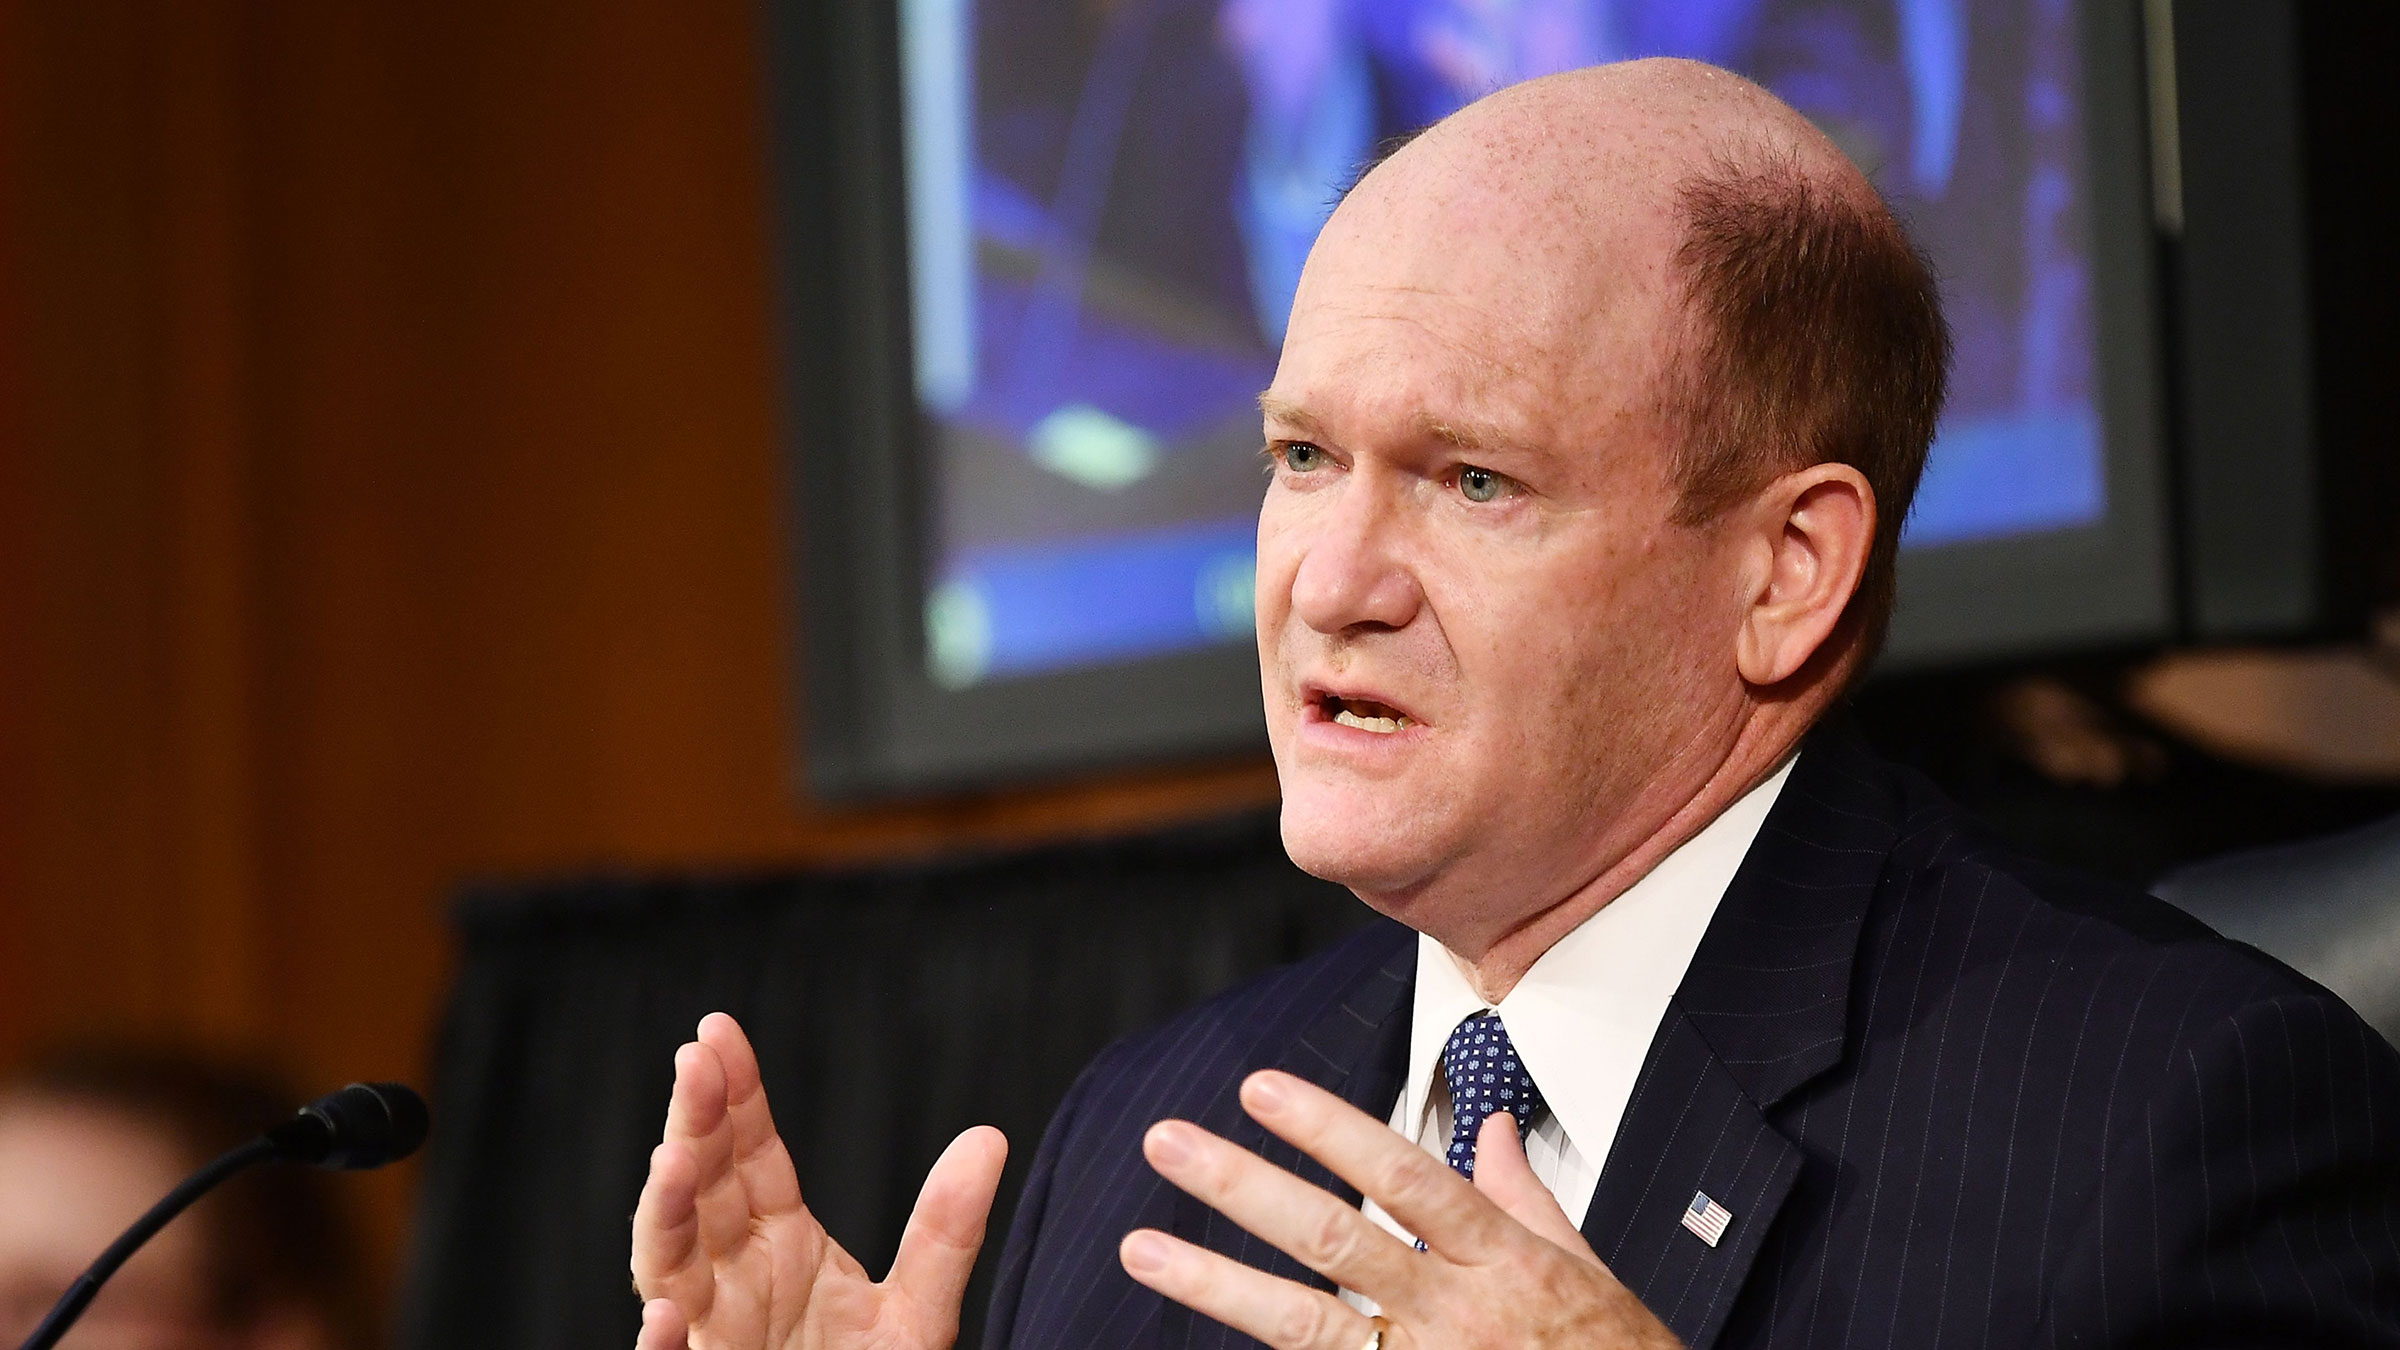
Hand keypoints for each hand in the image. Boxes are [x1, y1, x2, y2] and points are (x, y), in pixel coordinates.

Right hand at [630, 1013, 1008, 1349]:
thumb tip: (990, 1138)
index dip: (735, 1095)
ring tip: (672, 1161)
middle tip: (696, 1062)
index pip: (749, 1157)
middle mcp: (731, 1283)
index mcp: (777, 1247)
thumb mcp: (917, 1316)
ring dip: (662, 1216)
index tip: (718, 1031)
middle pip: (702, 1192)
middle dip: (695, 1126)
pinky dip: (662, 1349)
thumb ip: (945, 1234)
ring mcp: (711, 1337)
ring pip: (667, 1271)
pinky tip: (664, 1318)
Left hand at [1117, 1070, 1680, 1349]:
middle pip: (1334, 1240)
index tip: (1261, 1087)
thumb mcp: (1586, 1269)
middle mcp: (1456, 1314)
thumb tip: (1493, 1128)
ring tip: (1141, 1246)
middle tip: (1168, 1141)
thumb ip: (1527, 1198)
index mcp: (1504, 1261)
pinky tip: (1199, 1342)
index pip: (1406, 1177)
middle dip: (1244, 1187)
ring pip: (1305, 1323)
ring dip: (1215, 1283)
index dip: (1331, 1129)